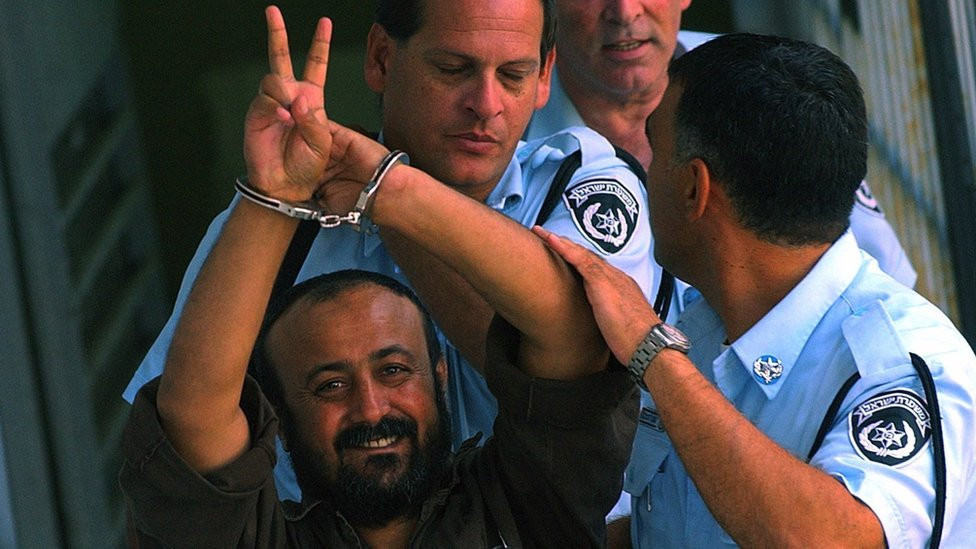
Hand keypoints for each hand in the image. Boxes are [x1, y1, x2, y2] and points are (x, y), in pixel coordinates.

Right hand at [243, 7, 387, 205]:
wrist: (285, 183)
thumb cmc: (307, 164)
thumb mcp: (322, 141)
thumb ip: (314, 119)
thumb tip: (298, 95)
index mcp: (311, 98)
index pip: (315, 64)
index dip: (319, 43)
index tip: (324, 22)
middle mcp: (290, 95)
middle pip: (281, 57)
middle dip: (277, 33)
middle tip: (272, 11)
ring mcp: (272, 103)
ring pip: (274, 79)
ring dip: (285, 94)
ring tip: (290, 117)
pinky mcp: (257, 113)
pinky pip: (266, 99)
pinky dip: (276, 107)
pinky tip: (283, 120)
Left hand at [533, 226, 659, 363]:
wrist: (649, 345)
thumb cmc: (635, 342)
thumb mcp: (618, 326)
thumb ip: (607, 319)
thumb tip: (599, 325)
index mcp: (620, 286)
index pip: (594, 267)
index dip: (577, 258)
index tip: (561, 254)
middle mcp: (616, 277)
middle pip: (587, 256)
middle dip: (566, 246)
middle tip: (545, 237)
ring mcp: (610, 277)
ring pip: (581, 253)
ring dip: (559, 242)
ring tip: (541, 233)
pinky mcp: (602, 283)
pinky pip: (580, 259)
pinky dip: (564, 248)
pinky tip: (550, 240)